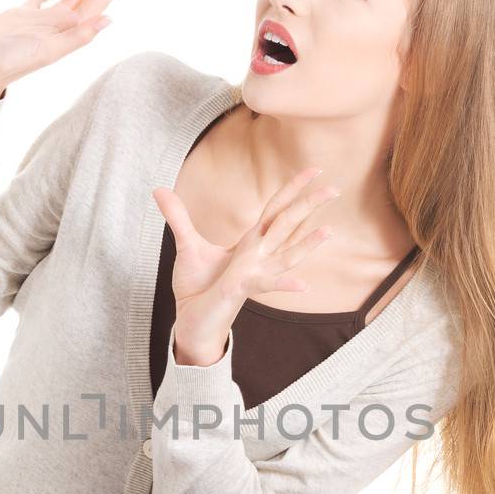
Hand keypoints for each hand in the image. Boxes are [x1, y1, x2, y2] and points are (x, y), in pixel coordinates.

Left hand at [150, 167, 341, 361]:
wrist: (194, 325)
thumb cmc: (197, 289)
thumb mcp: (187, 247)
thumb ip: (177, 217)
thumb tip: (159, 190)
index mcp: (249, 244)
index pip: (275, 210)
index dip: (293, 188)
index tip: (314, 169)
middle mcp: (257, 257)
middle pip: (287, 225)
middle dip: (309, 205)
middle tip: (335, 187)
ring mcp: (253, 274)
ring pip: (285, 255)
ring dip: (308, 244)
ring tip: (330, 230)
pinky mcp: (240, 291)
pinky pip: (265, 286)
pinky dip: (284, 286)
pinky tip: (304, 285)